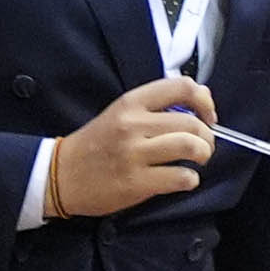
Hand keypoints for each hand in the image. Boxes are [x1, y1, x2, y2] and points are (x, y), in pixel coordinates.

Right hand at [49, 76, 216, 218]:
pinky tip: (184, 179)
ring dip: (203, 155)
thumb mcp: (121, 113)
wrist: (61, 174)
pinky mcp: (136, 182)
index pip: (181, 87)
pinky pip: (180, 177)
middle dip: (207, 137)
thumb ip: (157, 105)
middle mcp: (133, 125)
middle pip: (192, 123)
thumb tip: (202, 96)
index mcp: (131, 103)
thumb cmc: (97, 144)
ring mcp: (134, 154)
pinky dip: (190, 179)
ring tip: (198, 160)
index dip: (205, 101)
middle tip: (203, 147)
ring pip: (190, 147)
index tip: (208, 116)